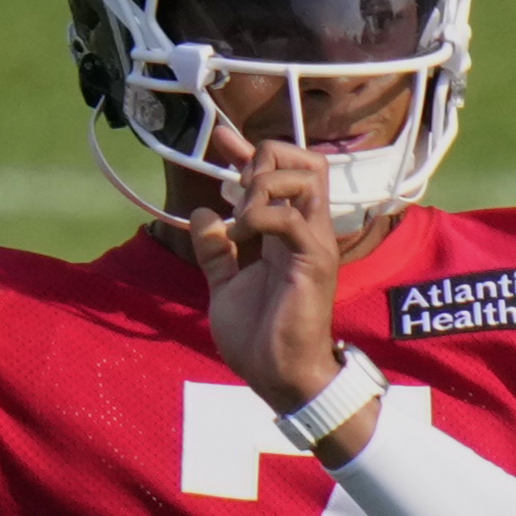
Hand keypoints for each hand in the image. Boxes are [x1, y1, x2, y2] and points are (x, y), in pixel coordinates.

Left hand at [190, 136, 345, 414]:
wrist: (280, 377)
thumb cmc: (260, 338)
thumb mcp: (225, 285)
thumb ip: (216, 250)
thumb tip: (201, 213)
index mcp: (288, 233)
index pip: (282, 173)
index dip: (250, 150)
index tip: (221, 138)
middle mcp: (306, 230)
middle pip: (306, 160)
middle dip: (264, 159)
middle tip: (238, 192)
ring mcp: (313, 242)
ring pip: (306, 176)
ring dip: (264, 184)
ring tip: (241, 216)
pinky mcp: (312, 260)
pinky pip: (290, 217)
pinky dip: (260, 215)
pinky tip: (242, 233)